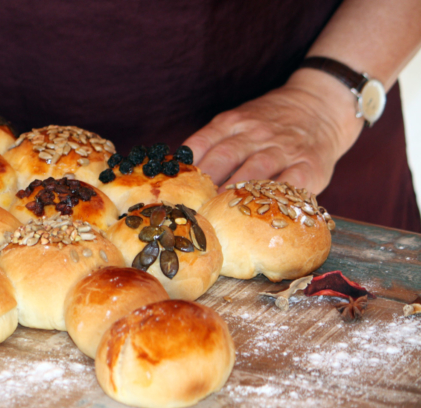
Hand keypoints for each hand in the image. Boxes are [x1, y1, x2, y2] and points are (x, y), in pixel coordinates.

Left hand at [183, 69, 364, 194]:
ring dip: (233, 193)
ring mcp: (283, 149)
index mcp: (233, 122)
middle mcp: (256, 133)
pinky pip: (291, 183)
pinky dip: (274, 198)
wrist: (322, 105)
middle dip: (205, 185)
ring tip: (217, 214)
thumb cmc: (270, 123)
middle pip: (224, 158)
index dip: (186, 168)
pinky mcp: (310, 165)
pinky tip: (260, 212)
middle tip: (191, 207)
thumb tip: (180, 175)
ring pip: (254, 171)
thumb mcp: (239, 122)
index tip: (174, 190)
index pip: (202, 143)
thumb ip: (213, 144)